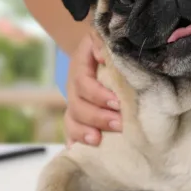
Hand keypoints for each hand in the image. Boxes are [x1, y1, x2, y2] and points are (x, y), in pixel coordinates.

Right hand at [64, 30, 121, 146]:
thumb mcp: (101, 38)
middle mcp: (74, 88)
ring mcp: (74, 103)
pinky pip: (71, 130)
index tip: (117, 102)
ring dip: (83, 132)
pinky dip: (73, 141)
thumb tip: (103, 56)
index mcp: (80, 69)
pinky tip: (77, 152)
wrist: (95, 52)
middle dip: (97, 117)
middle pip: (77, 106)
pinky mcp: (78, 115)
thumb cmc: (103, 47)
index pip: (84, 84)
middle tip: (119, 124)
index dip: (98, 95)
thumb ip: (101, 42)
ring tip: (97, 140)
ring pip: (71, 121)